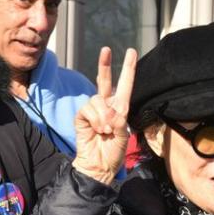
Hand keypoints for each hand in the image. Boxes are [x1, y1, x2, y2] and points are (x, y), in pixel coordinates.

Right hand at [72, 47, 136, 184]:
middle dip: (105, 64)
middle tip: (106, 49)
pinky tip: (97, 130)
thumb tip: (108, 111)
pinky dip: (94, 119)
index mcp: (120, 108)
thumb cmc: (113, 153)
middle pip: (104, 80)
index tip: (132, 52)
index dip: (128, 69)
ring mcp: (93, 110)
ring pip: (97, 99)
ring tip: (105, 130)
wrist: (98, 165)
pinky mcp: (81, 116)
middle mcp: (106, 106)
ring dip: (103, 116)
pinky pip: (88, 108)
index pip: (125, 85)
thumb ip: (119, 121)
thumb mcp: (123, 136)